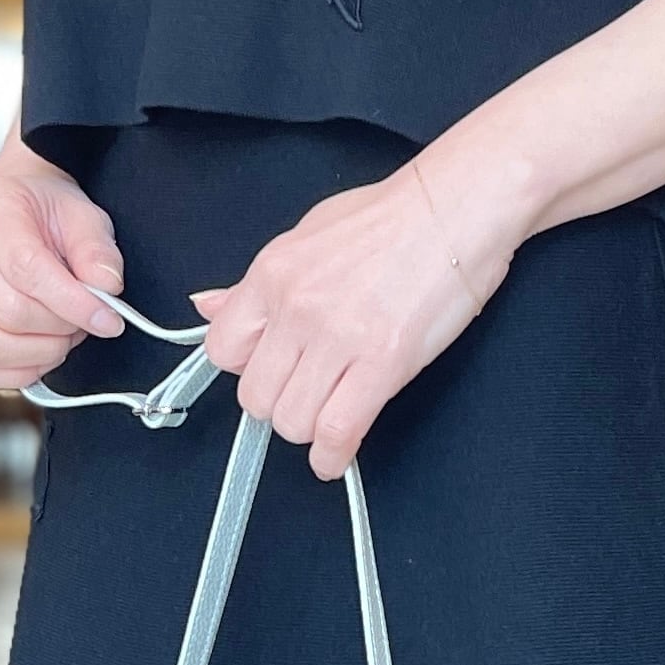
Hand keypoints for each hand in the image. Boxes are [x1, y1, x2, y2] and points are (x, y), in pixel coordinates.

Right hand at [0, 135, 122, 392]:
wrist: (13, 206)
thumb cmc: (47, 211)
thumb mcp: (83, 214)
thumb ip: (97, 250)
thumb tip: (107, 288)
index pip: (26, 268)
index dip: (72, 303)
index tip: (108, 319)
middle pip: (8, 311)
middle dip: (60, 328)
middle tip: (85, 322)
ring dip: (41, 353)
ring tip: (64, 335)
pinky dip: (15, 372)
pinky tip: (40, 354)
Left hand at [191, 158, 522, 477]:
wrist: (457, 206)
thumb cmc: (392, 218)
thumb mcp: (307, 235)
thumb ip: (256, 283)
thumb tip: (207, 306)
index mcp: (272, 275)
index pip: (224, 351)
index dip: (246, 369)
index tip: (272, 369)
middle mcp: (297, 308)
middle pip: (256, 397)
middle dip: (278, 406)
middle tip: (308, 395)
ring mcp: (339, 337)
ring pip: (292, 421)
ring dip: (309, 430)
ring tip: (330, 416)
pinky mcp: (383, 362)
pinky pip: (338, 430)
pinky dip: (333, 456)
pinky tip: (335, 459)